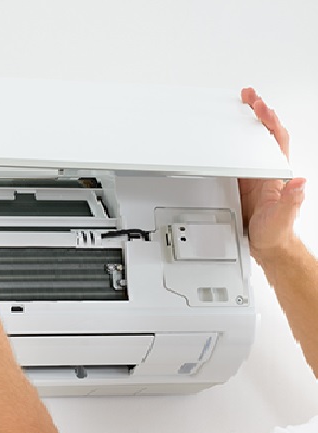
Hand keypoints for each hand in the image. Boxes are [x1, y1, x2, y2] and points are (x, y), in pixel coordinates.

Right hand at [238, 88, 306, 258]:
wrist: (266, 245)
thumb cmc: (275, 232)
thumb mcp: (283, 217)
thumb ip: (291, 201)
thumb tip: (299, 181)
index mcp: (275, 174)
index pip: (275, 140)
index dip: (269, 122)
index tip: (260, 108)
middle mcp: (265, 170)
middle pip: (264, 134)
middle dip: (257, 111)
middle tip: (247, 95)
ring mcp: (252, 175)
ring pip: (250, 142)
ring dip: (245, 123)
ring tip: (239, 105)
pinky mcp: (240, 182)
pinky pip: (235, 156)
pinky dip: (231, 142)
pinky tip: (224, 134)